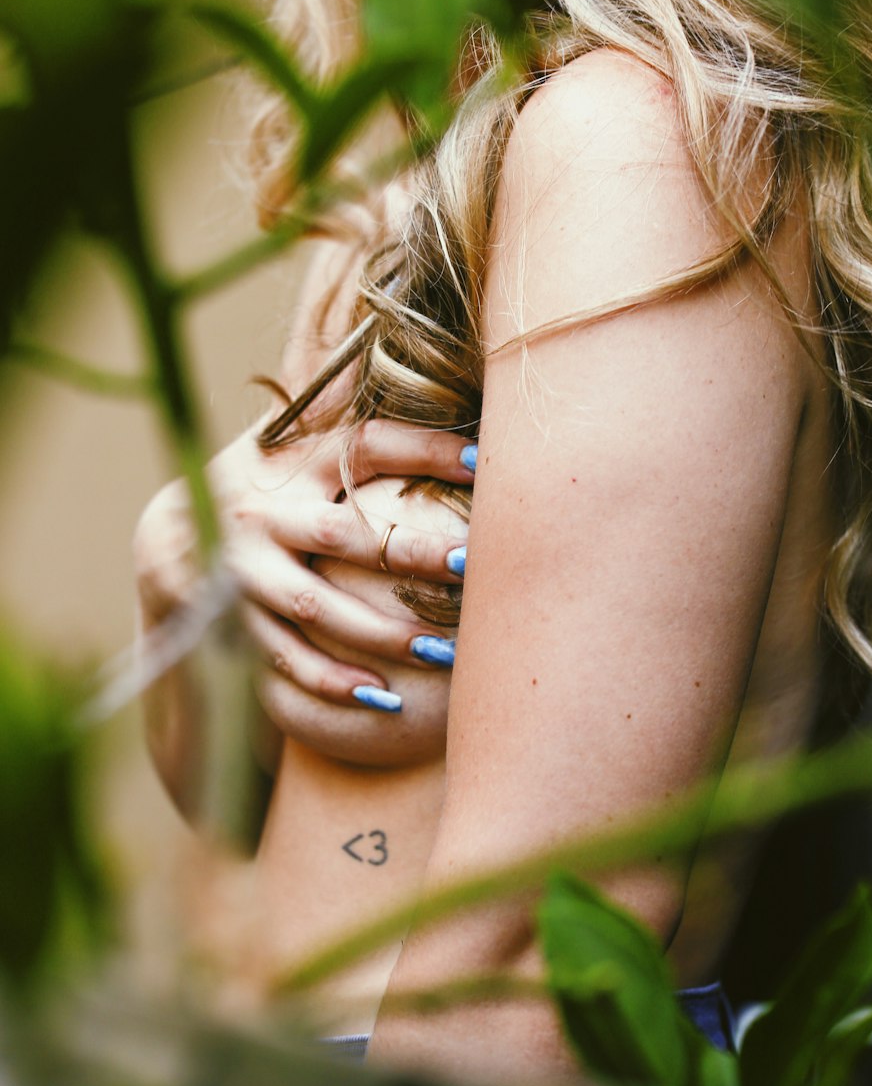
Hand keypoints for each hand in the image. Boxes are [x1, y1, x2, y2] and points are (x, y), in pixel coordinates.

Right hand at [134, 419, 474, 747]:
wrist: (172, 544)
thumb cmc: (272, 491)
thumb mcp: (304, 448)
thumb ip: (360, 425)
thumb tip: (440, 387)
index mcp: (293, 459)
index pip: (364, 444)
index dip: (424, 449)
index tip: (484, 463)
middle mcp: (264, 510)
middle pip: (344, 532)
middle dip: (410, 551)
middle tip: (471, 567)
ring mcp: (241, 569)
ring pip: (313, 604)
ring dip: (379, 632)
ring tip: (442, 652)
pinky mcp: (229, 621)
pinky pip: (283, 657)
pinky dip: (330, 680)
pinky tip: (381, 698)